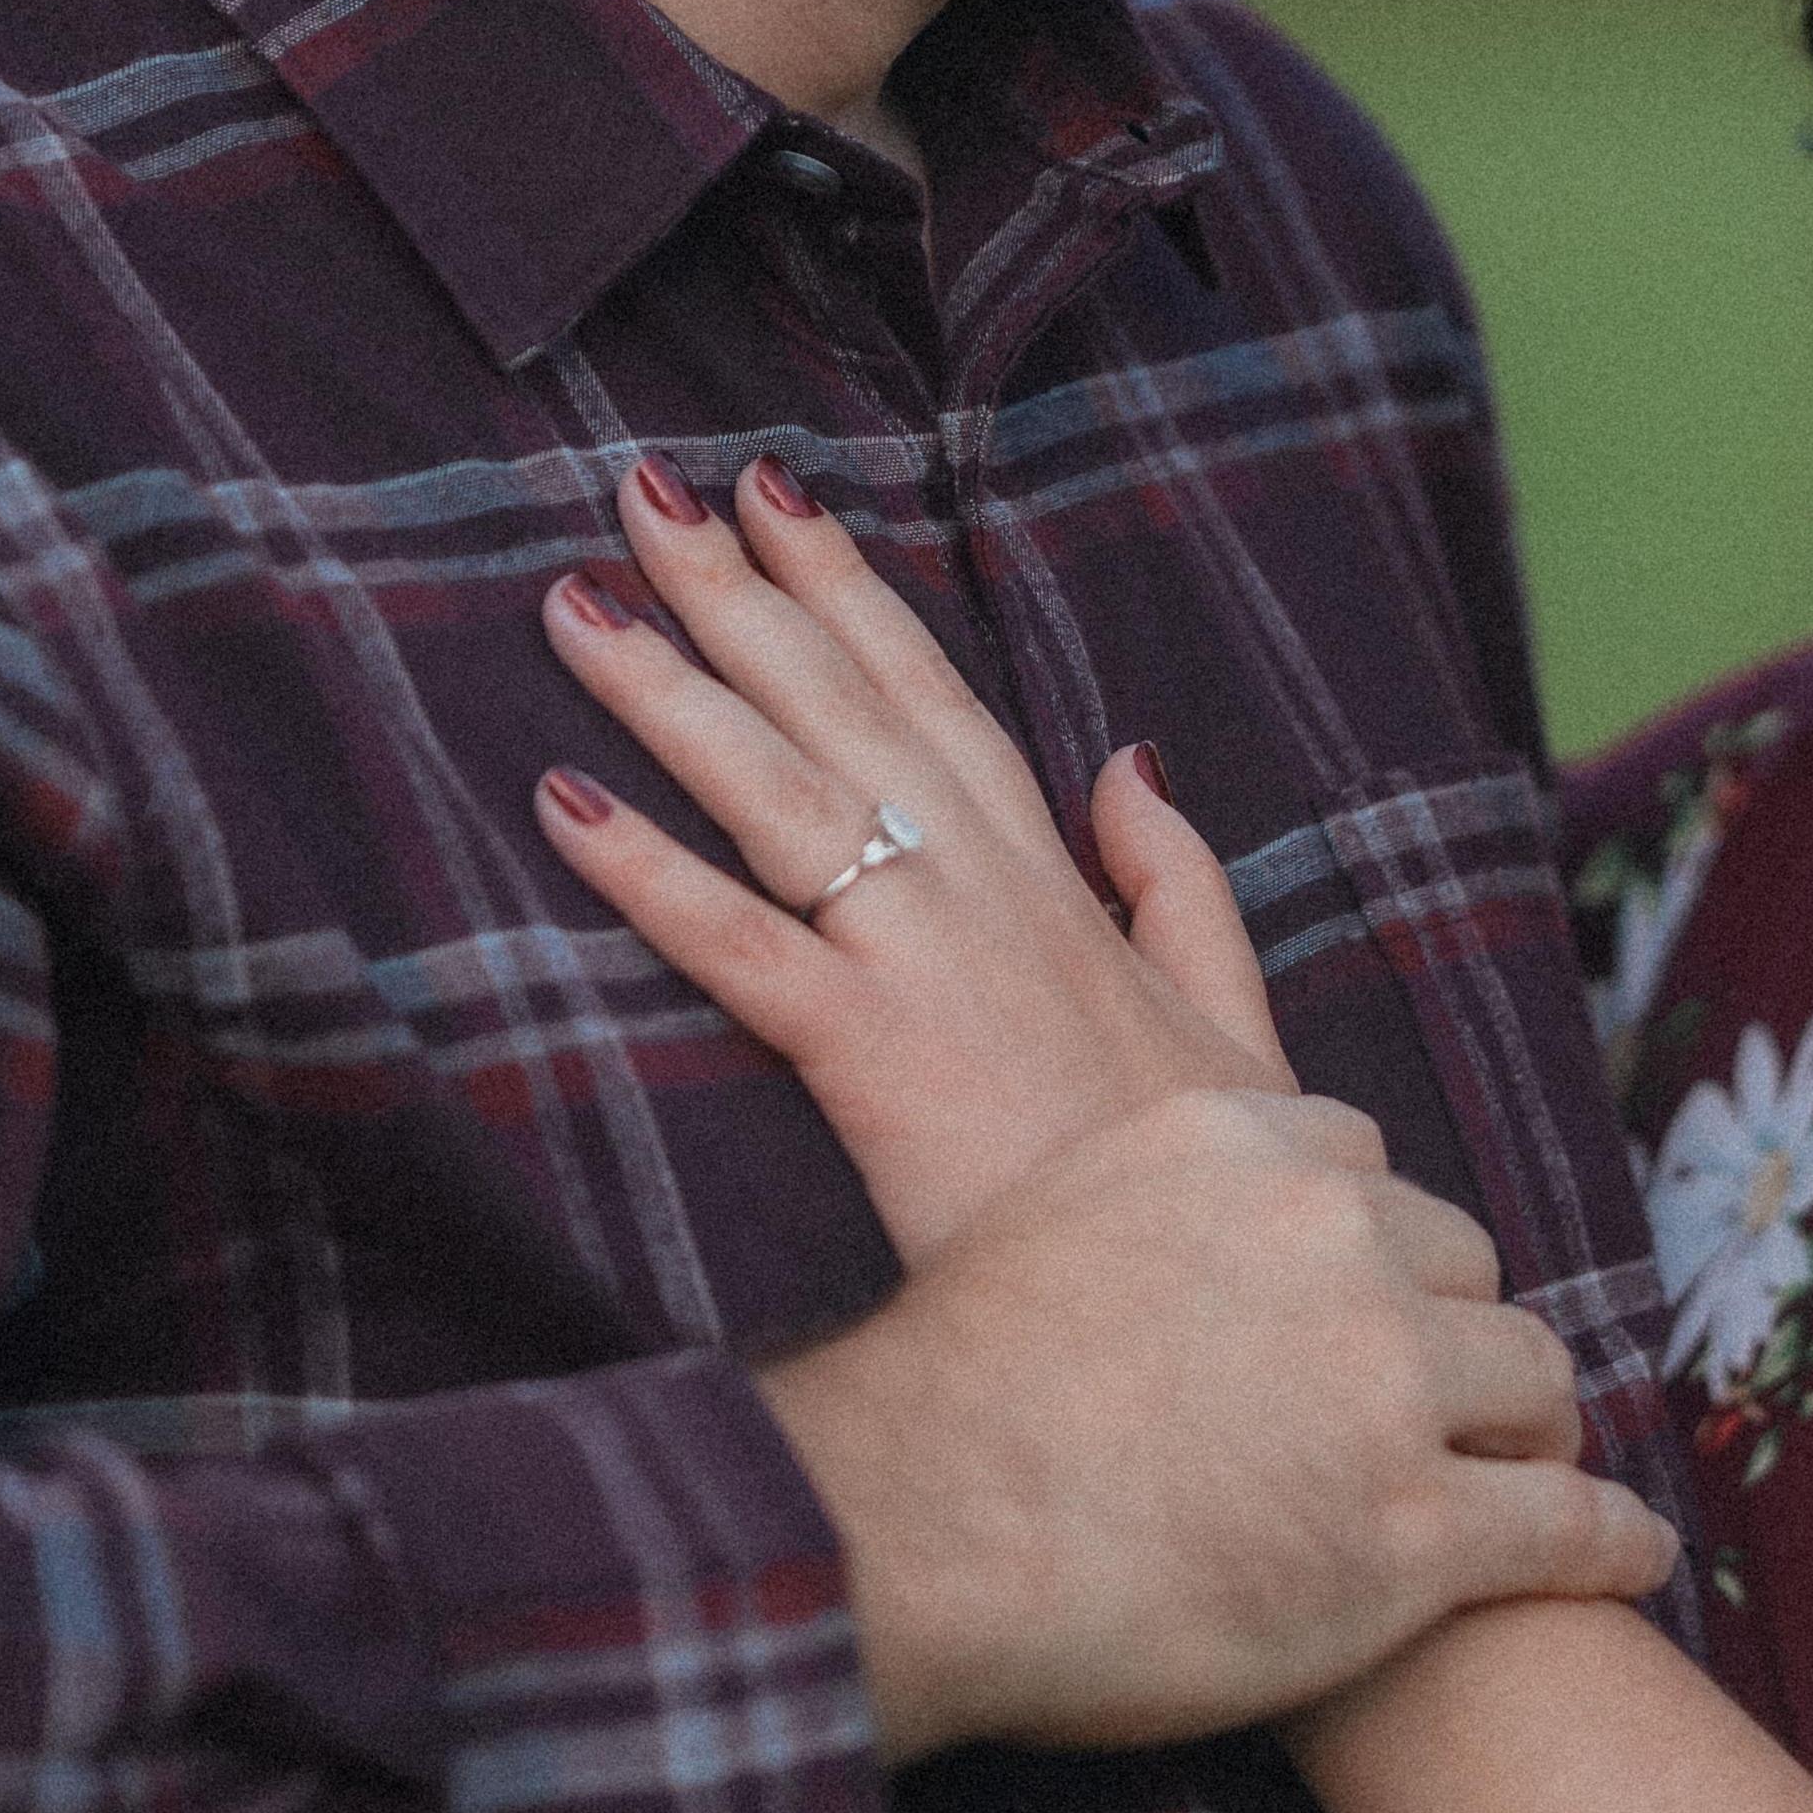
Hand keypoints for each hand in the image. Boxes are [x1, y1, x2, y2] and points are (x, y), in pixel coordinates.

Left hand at [535, 460, 1677, 1750]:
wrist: (1250, 1327)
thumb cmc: (1224, 1203)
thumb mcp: (1229, 1028)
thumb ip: (1179, 886)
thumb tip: (1130, 764)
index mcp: (1053, 885)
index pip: (937, 701)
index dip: (853, 594)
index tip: (777, 497)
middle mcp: (988, 898)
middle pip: (844, 709)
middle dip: (742, 591)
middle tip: (638, 486)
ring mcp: (933, 969)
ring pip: (785, 795)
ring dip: (676, 689)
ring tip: (576, 600)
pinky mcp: (878, 1062)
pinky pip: (745, 949)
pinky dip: (650, 873)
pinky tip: (562, 800)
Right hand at [756, 1083, 1678, 1757]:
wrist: (912, 1528)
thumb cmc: (948, 1397)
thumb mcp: (1053, 1212)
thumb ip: (1158, 1190)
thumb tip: (1184, 1206)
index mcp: (1244, 1144)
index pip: (1367, 1167)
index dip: (1377, 1250)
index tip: (1378, 1300)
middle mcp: (1337, 1237)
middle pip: (1463, 1266)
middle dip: (1455, 1335)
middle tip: (1451, 1405)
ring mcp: (1390, 1384)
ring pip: (1533, 1381)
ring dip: (1533, 1434)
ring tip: (1536, 1479)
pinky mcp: (1422, 1531)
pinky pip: (1568, 1523)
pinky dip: (1610, 1542)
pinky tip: (1631, 1555)